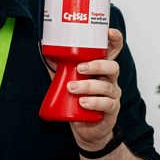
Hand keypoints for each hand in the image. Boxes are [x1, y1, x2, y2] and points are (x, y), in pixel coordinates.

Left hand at [68, 28, 122, 151]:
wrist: (86, 128)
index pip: (114, 50)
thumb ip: (58, 66)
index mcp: (102, 68)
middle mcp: (110, 79)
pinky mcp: (111, 110)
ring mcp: (112, 95)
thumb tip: (44, 48)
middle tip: (79, 68)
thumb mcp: (66, 81)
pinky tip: (83, 102)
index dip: (115, 39)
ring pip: (106, 86)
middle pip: (113, 66)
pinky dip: (93, 102)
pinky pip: (106, 104)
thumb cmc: (78, 101)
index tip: (108, 32)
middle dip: (97, 65)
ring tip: (72, 88)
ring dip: (88, 86)